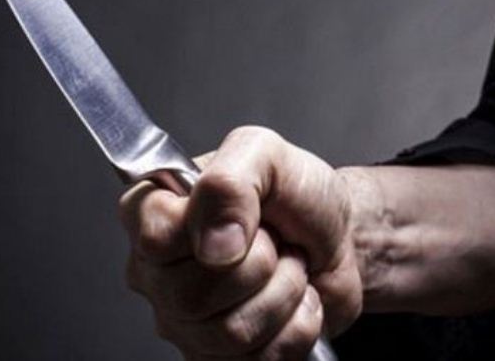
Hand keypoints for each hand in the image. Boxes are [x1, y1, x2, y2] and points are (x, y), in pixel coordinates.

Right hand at [119, 126, 362, 359]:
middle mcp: (156, 272)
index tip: (247, 215)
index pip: (156, 239)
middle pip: (191, 297)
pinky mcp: (218, 356)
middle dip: (259, 263)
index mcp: (153, 213)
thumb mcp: (267, 154)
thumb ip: (230, 180)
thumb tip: (214, 242)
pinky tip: (294, 300)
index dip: (210, 230)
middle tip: (272, 240)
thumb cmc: (296, 196)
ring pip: (231, 333)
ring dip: (284, 293)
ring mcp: (184, 322)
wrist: (340, 237)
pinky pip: (260, 360)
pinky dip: (298, 325)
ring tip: (286, 266)